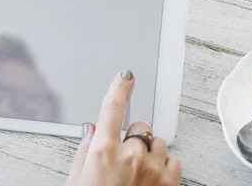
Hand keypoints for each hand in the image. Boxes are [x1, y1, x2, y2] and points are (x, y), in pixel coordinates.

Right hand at [68, 71, 181, 185]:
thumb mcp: (78, 178)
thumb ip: (85, 151)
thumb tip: (91, 131)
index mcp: (104, 151)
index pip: (112, 107)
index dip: (119, 88)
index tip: (125, 76)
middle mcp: (129, 156)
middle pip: (140, 126)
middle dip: (134, 136)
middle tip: (126, 157)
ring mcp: (151, 169)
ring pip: (158, 142)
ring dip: (151, 153)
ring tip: (139, 172)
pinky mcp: (168, 182)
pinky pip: (173, 161)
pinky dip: (165, 167)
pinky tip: (152, 178)